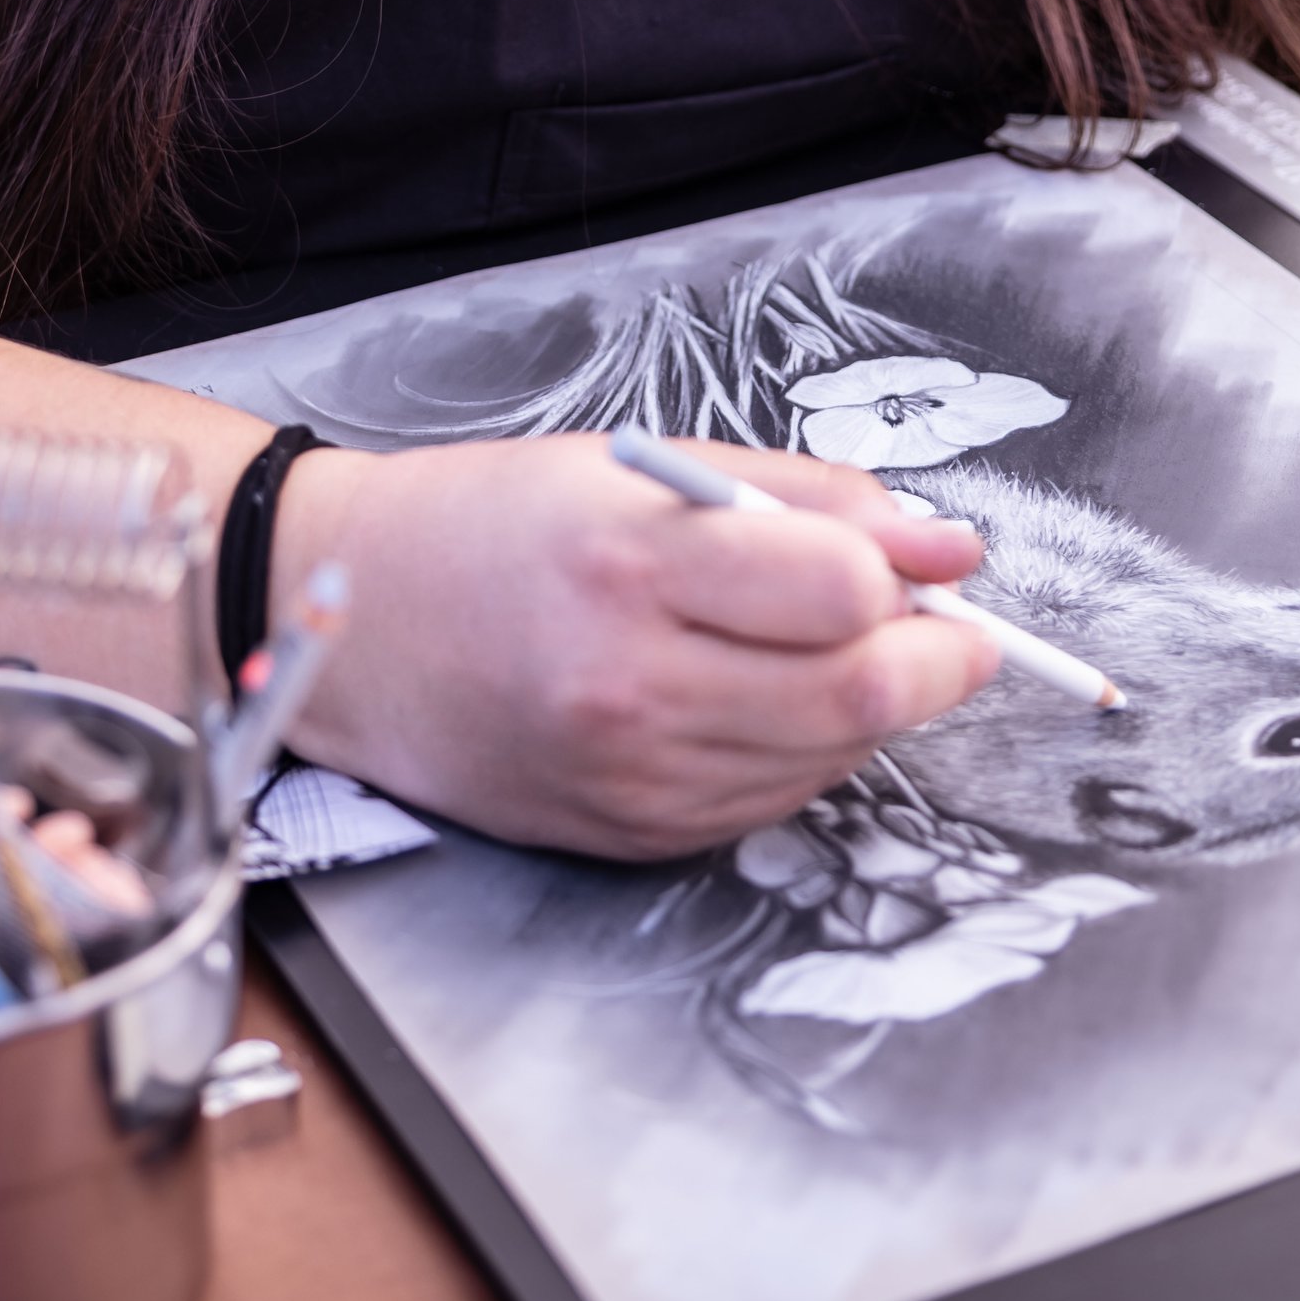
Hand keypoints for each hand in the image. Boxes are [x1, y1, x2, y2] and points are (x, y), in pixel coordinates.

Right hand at [271, 433, 1000, 859]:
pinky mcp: (626, 835)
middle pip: (859, 697)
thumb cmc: (491, 521)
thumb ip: (806, 498)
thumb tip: (952, 544)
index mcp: (633, 564)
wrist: (347, 622)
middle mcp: (631, 684)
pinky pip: (768, 806)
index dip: (919, 580)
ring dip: (868, 709)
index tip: (937, 563)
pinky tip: (763, 699)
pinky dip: (800, 754)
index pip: (845, 594)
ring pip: (827, 761)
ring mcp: (628, 777)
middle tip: (947, 629)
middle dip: (936, 662)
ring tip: (830, 647)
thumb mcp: (642, 466)